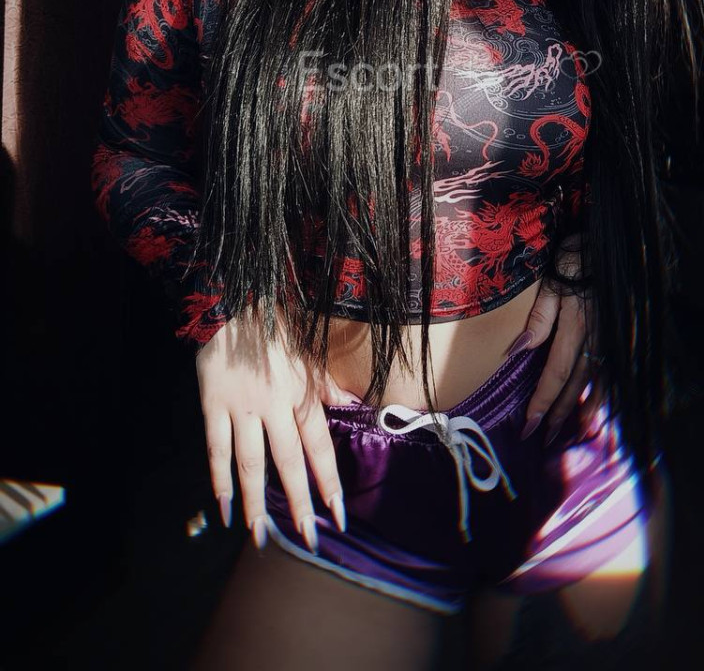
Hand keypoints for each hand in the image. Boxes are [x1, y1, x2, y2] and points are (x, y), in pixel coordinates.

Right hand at [195, 302, 357, 551]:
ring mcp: (241, 408)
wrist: (231, 303)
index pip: (319, 447)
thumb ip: (327, 384)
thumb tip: (353, 406)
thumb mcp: (309, 352)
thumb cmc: (275, 327)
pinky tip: (224, 509)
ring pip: (251, 464)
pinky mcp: (212, 406)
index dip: (328, 482)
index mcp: (300, 393)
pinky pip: (216, 450)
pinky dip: (219, 481)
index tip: (338, 514)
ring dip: (257, 503)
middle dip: (299, 503)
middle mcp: (273, 405)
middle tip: (307, 539)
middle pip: (289, 463)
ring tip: (262, 537)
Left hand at [514, 244, 603, 446]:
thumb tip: (519, 351)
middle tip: (545, 438)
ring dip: (585, 408)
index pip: (556, 373)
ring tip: (575, 431)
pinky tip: (601, 404)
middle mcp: (597, 336)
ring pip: (599, 380)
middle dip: (559, 412)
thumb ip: (539, 317)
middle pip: (576, 383)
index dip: (542, 401)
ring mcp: (612, 334)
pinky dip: (607, 389)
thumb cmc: (574, 256)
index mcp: (576, 325)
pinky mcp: (621, 331)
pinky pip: (615, 367)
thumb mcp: (550, 280)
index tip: (529, 426)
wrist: (610, 239)